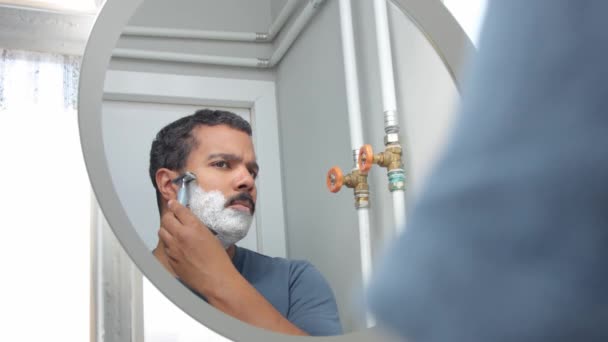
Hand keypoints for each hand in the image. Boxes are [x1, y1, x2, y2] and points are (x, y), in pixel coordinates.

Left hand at [159, 201, 307, 335]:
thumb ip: (197, 227)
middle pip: (166, 219)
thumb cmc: (218, 260)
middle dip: (169, 216)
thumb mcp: (211, 236)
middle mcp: (180, 235)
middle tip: (173, 217)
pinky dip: (168, 244)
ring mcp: (173, 248)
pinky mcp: (170, 259)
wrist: (215, 279)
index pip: (178, 209)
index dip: (175, 204)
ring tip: (174, 232)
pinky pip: (164, 246)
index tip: (173, 203)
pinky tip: (176, 246)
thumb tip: (189, 221)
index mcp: (193, 227)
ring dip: (167, 230)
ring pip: (162, 232)